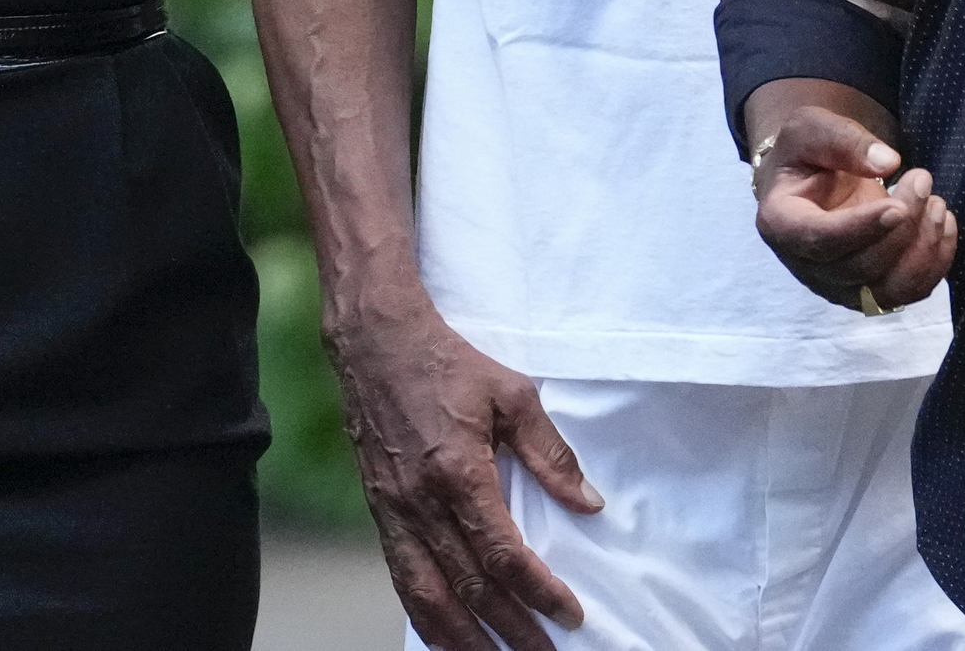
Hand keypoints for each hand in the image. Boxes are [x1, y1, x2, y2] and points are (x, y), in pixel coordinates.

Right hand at [330, 304, 600, 650]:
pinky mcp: (380, 514)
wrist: (376, 343)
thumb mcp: (512, 394)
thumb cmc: (447, 364)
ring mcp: (395, 513)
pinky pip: (402, 580)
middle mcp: (422, 503)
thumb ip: (549, 453)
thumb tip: (587, 502)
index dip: (539, 591)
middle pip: (470, 586)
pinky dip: (426, 617)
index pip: (503, 553)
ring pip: (428, 597)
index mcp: (458, 473)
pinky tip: (447, 636)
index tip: (570, 615)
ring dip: (463, 639)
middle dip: (510, 630)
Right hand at [752, 99, 956, 313]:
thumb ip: (844, 141)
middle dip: (902, 226)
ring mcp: (839, 285)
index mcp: (781, 224)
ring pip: (888, 289)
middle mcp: (807, 266)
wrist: (810, 178)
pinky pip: (909, 292)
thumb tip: (888, 163)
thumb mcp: (811, 129)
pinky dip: (935, 263)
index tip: (898, 206)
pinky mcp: (869, 291)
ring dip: (923, 249)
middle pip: (860, 266)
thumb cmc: (805, 153)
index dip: (861, 228)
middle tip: (921, 178)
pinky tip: (942, 224)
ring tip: (936, 203)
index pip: (820, 240)